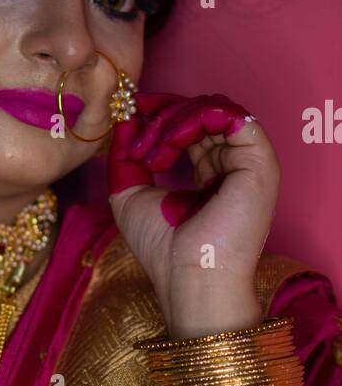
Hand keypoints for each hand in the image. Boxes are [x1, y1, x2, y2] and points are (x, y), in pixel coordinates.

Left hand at [107, 91, 279, 338]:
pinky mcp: (260, 161)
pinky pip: (230, 115)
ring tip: (153, 151)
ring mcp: (249, 162)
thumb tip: (126, 117)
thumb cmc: (162, 247)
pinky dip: (195, 118)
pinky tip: (171, 140)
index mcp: (211, 175)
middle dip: (164, 114)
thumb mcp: (129, 193)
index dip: (163, 112)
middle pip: (203, 112)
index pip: (192, 126)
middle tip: (138, 132)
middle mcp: (233, 165)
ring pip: (215, 109)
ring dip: (174, 119)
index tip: (133, 109)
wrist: (188, 275)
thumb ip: (126, 154)